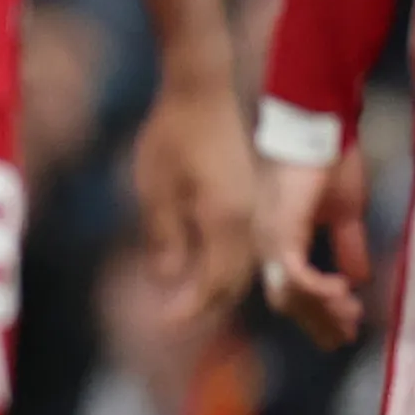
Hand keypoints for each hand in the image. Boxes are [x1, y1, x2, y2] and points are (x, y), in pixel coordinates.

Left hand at [129, 67, 257, 322]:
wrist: (205, 89)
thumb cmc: (174, 134)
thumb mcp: (157, 188)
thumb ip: (165, 237)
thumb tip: (169, 281)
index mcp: (226, 221)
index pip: (214, 283)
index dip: (190, 309)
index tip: (163, 325)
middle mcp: (250, 220)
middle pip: (236, 280)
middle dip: (206, 305)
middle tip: (173, 320)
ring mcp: (256, 208)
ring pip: (245, 265)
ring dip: (219, 287)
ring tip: (187, 300)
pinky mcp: (254, 198)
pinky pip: (246, 244)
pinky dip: (227, 263)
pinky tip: (205, 265)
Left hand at [256, 148, 371, 351]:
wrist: (319, 126)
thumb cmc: (329, 161)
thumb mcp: (345, 213)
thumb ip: (348, 246)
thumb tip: (358, 277)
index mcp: (282, 241)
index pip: (293, 290)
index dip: (318, 314)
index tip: (345, 331)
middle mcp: (269, 245)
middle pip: (288, 300)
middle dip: (320, 321)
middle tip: (347, 335)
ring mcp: (272, 239)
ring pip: (289, 293)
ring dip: (322, 309)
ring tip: (350, 313)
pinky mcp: (281, 231)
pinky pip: (295, 274)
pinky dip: (317, 289)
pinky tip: (341, 291)